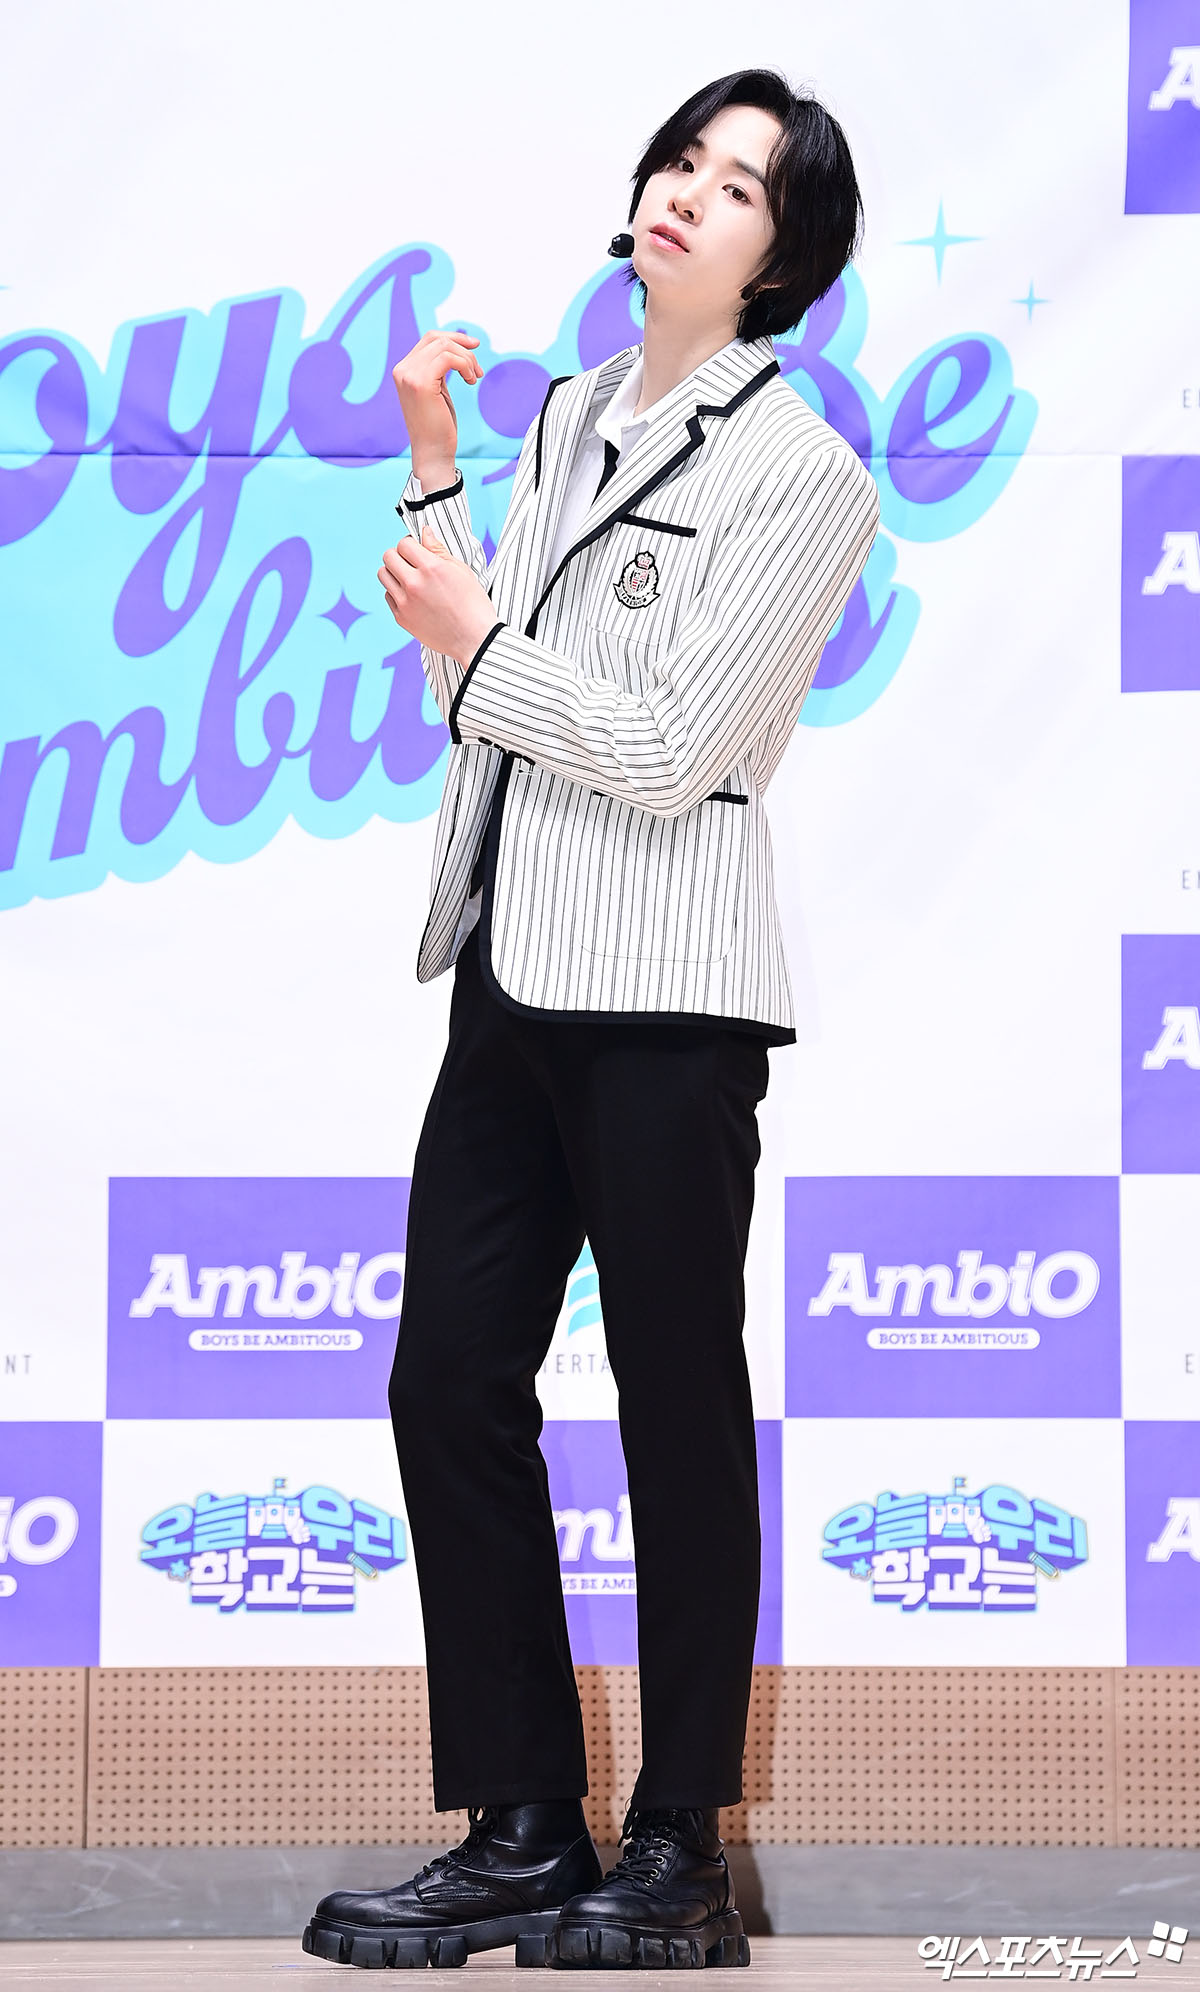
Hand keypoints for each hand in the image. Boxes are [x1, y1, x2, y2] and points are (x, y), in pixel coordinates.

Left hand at [378, 526, 497, 665]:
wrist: (474, 640)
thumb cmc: (473, 605)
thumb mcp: (461, 571)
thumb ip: (438, 550)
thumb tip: (424, 533)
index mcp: (431, 568)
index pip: (404, 543)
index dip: (411, 543)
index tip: (417, 549)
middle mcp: (414, 584)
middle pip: (388, 556)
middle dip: (399, 555)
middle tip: (412, 562)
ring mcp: (405, 602)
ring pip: (383, 575)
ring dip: (394, 572)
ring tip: (410, 578)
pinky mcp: (402, 618)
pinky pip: (388, 596)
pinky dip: (397, 592)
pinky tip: (413, 597)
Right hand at [391, 329, 483, 488]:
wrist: (433, 452)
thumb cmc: (438, 426)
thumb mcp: (437, 390)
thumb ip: (439, 369)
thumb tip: (458, 346)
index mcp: (404, 370)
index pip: (429, 339)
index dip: (454, 338)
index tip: (474, 346)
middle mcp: (403, 369)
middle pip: (436, 339)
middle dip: (463, 347)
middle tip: (478, 368)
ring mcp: (409, 375)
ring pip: (444, 347)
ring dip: (467, 360)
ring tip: (474, 378)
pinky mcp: (421, 383)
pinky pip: (449, 359)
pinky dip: (465, 366)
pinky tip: (470, 381)